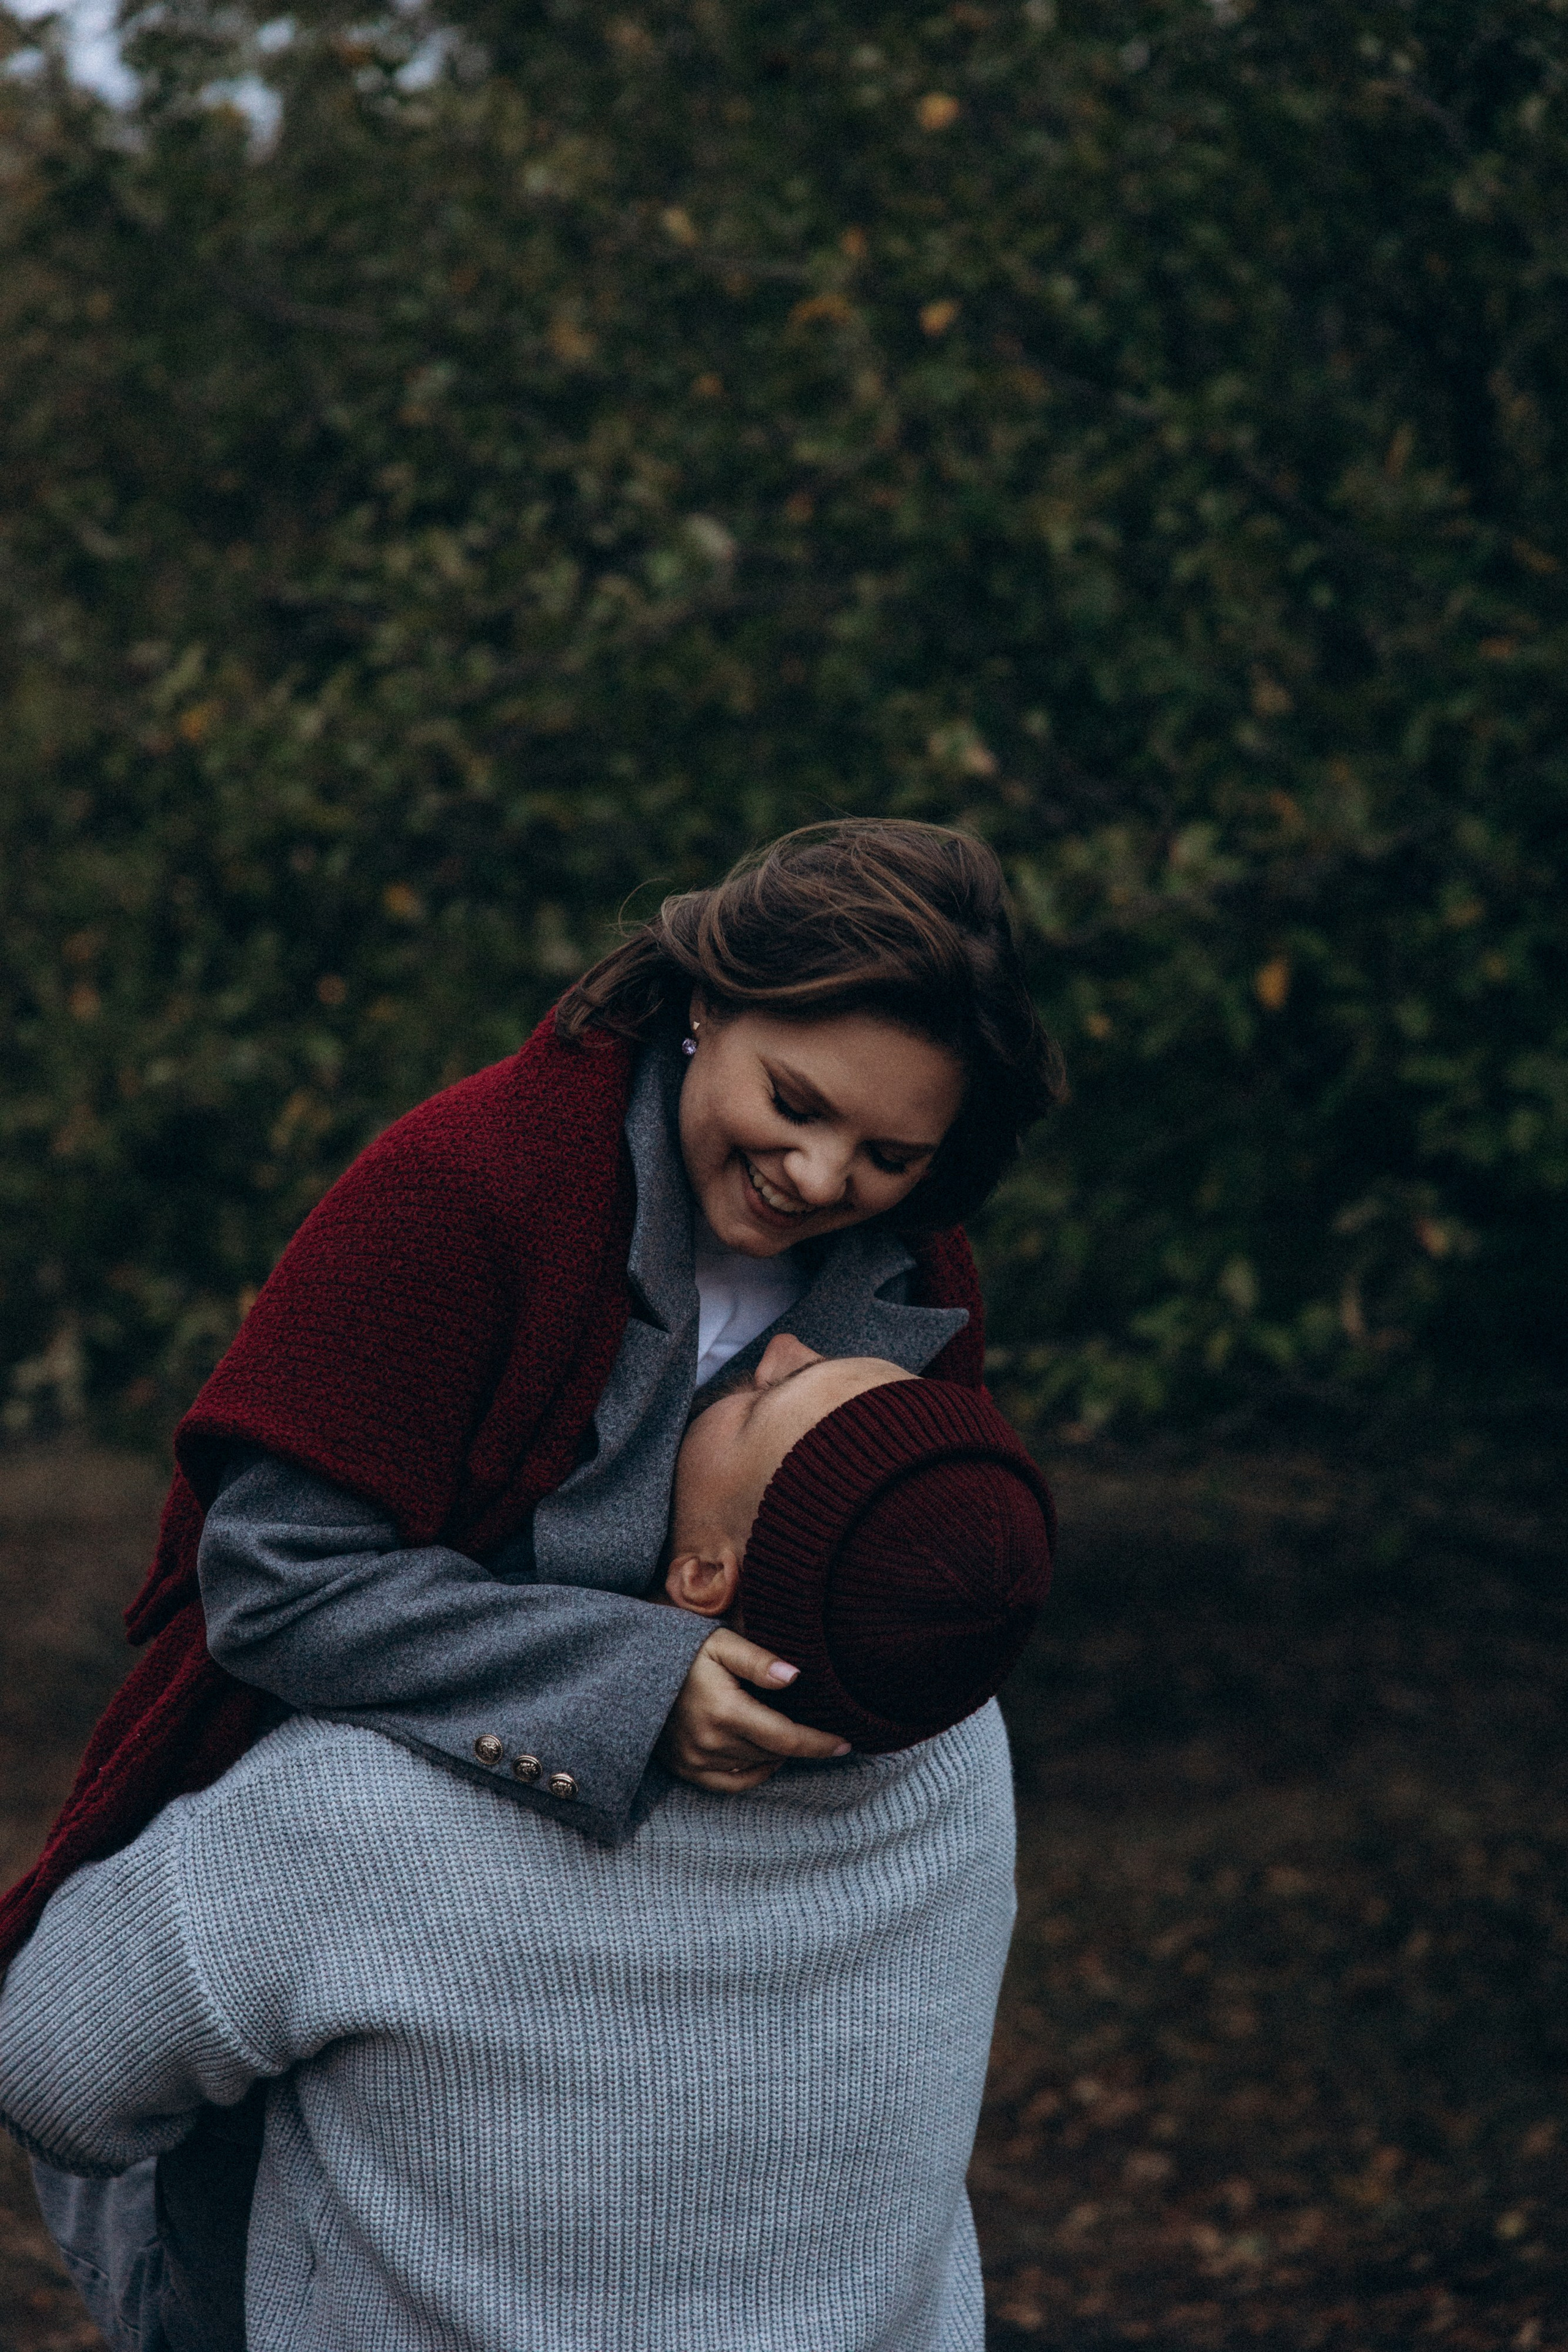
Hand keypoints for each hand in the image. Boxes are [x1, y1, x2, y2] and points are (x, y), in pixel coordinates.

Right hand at [656, 1628, 850, 1791]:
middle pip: (774, 1753)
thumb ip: (759, 1661)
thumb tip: (795, 1677)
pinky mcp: (683, 1769)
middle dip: (800, 1743)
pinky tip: (762, 1754)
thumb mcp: (721, 1643)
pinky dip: (752, 1772)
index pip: (786, 1738)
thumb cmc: (681, 1650)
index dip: (819, 1744)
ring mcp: (695, 1760)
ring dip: (776, 1754)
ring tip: (785, 1731)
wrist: (630, 1668)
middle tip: (814, 1723)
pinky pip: (730, 1784)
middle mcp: (710, 1743)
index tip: (846, 1743)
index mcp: (725, 1712)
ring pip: (754, 1766)